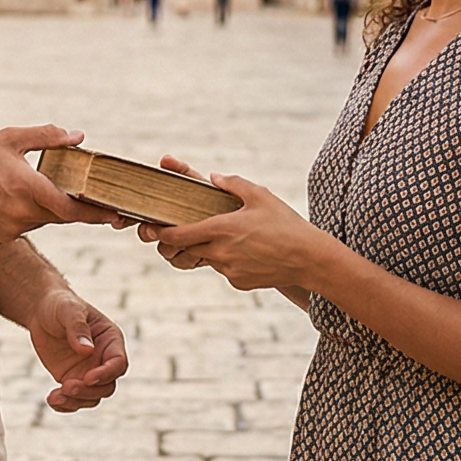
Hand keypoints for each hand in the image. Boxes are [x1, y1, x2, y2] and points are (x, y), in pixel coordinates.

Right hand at [0, 125, 115, 242]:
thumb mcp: (10, 138)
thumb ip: (48, 137)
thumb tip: (78, 137)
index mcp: (27, 187)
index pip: (71, 208)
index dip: (95, 212)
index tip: (114, 212)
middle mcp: (22, 212)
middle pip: (62, 217)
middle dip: (79, 210)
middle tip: (99, 203)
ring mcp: (11, 227)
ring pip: (44, 220)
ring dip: (51, 208)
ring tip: (44, 188)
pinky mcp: (1, 236)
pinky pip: (27, 225)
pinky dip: (31, 214)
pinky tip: (17, 198)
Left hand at [28, 287, 128, 411]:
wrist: (41, 311)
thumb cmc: (59, 305)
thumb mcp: (68, 310)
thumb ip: (77, 327)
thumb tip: (86, 350)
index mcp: (110, 340)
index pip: (118, 363)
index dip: (106, 374)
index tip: (87, 377)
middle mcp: (103, 359)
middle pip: (107, 386)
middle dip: (88, 391)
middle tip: (66, 386)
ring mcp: (89, 371)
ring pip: (92, 397)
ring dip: (75, 401)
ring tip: (54, 396)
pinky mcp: (73, 379)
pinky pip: (75, 400)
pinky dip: (66, 405)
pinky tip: (52, 401)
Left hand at [144, 163, 333, 293]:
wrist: (309, 259)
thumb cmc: (285, 223)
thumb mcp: (260, 195)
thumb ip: (232, 184)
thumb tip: (212, 177)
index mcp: (222, 228)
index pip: (179, 234)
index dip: (162, 232)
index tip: (152, 227)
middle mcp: (221, 252)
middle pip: (187, 248)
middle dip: (182, 240)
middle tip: (182, 230)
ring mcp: (229, 270)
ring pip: (206, 258)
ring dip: (207, 249)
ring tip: (227, 236)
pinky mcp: (238, 282)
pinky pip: (224, 269)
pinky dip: (227, 260)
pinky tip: (246, 251)